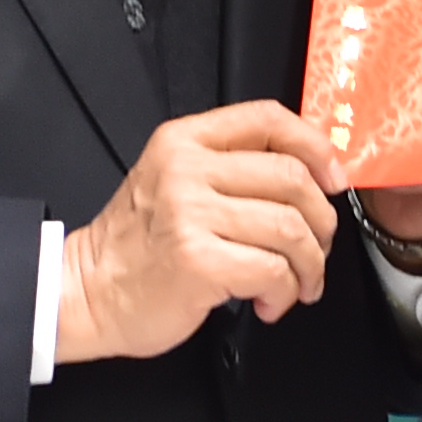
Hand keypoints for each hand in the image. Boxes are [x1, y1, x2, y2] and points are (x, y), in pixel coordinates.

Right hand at [60, 103, 342, 364]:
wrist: (87, 292)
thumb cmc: (138, 245)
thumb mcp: (174, 182)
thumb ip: (230, 168)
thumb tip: (313, 177)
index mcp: (184, 141)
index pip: (268, 119)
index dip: (315, 147)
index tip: (334, 180)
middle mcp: (187, 170)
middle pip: (292, 179)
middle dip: (321, 223)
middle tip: (316, 250)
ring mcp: (190, 215)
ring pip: (291, 229)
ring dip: (308, 266)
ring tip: (296, 285)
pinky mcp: (198, 262)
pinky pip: (273, 270)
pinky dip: (285, 293)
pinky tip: (269, 303)